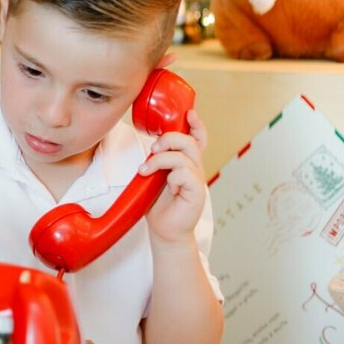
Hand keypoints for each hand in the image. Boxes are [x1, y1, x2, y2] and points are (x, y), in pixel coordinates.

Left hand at [140, 108, 208, 245]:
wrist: (164, 230)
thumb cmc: (159, 203)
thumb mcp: (155, 175)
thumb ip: (158, 158)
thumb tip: (151, 143)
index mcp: (186, 162)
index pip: (197, 138)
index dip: (196, 125)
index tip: (189, 113)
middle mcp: (194, 168)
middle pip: (189, 141)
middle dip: (168, 139)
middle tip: (152, 148)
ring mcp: (197, 180)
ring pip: (183, 156)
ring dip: (160, 159)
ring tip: (146, 170)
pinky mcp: (197, 192)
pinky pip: (185, 174)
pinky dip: (172, 177)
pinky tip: (167, 186)